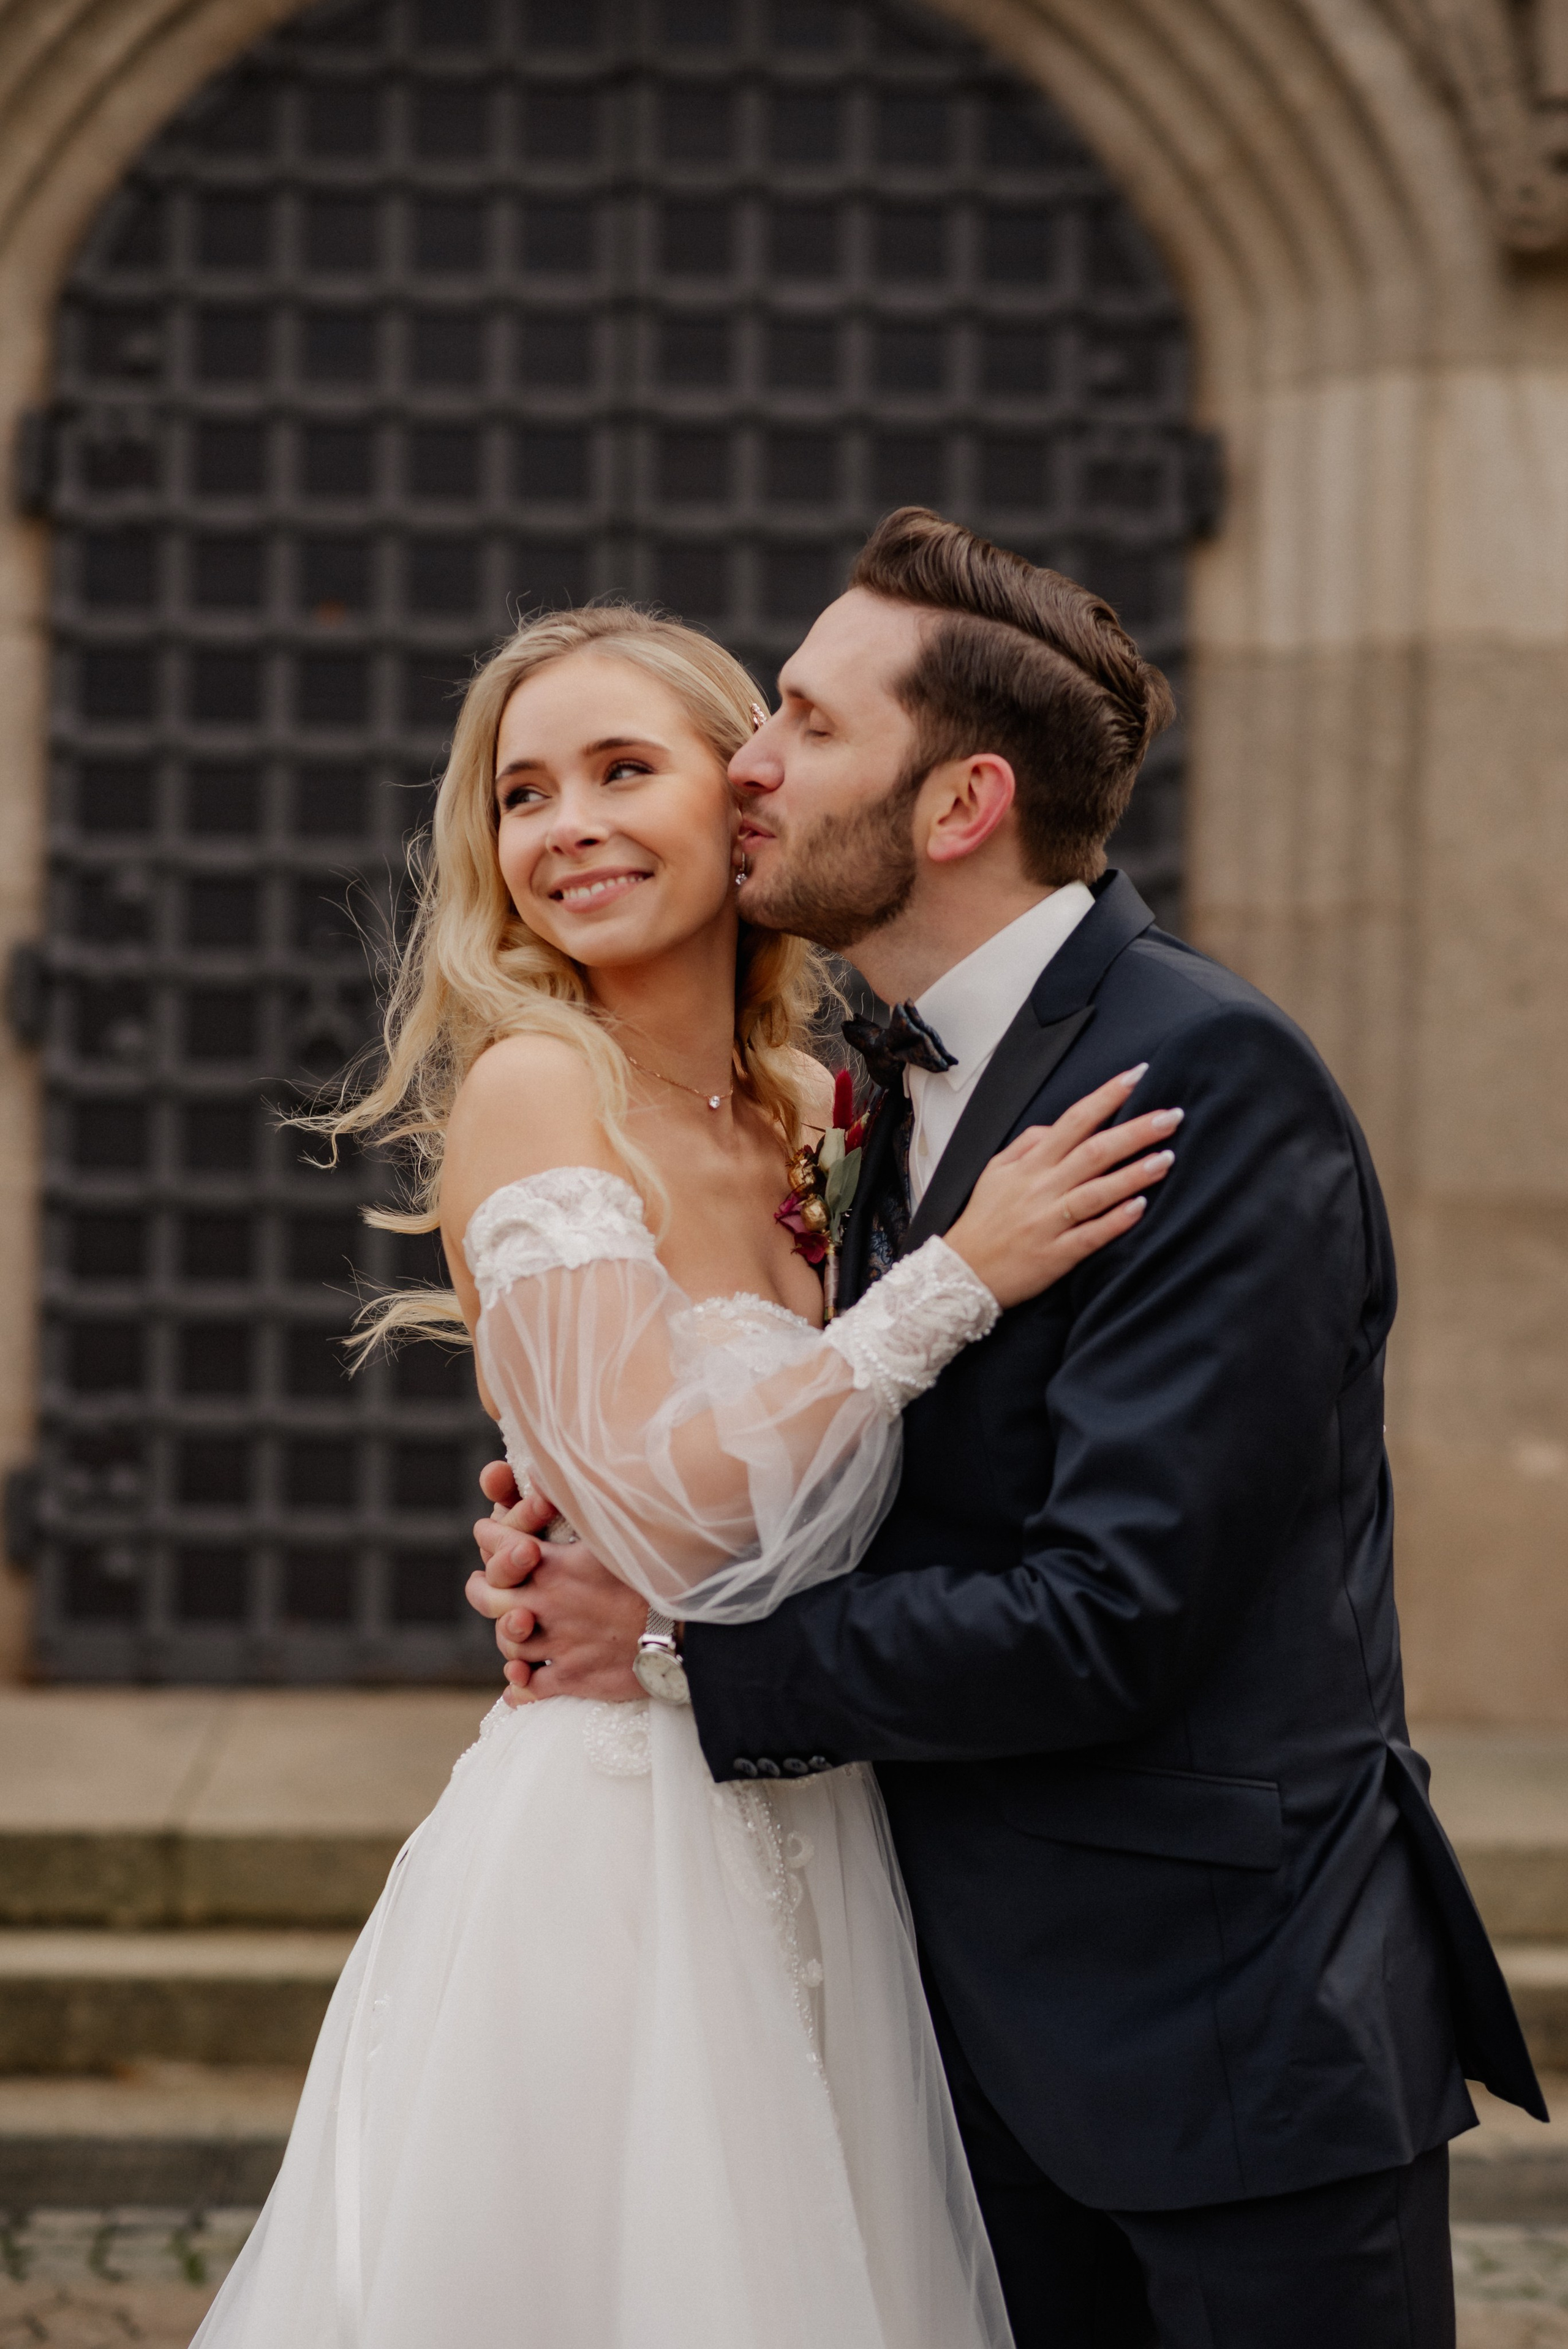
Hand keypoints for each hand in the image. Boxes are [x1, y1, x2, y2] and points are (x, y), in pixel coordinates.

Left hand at [466, 1465, 645, 1704]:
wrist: (686, 1630)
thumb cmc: (656, 1573)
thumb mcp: (615, 1531)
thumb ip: (581, 1505)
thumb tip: (550, 1469)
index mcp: (553, 1564)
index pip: (498, 1543)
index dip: (489, 1534)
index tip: (487, 1530)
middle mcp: (546, 1604)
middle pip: (487, 1597)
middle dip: (480, 1586)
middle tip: (482, 1582)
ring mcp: (557, 1643)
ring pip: (508, 1642)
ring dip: (506, 1633)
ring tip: (511, 1625)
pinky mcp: (573, 1677)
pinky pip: (530, 1687)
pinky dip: (519, 1684)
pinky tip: (517, 1681)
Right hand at [946, 1066, 1180, 1310]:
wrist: (961, 1273)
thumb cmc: (983, 1220)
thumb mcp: (995, 1171)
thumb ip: (1027, 1144)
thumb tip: (1055, 1126)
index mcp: (1030, 1165)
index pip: (1074, 1120)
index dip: (1107, 1097)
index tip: (1137, 1077)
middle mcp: (1041, 1188)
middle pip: (1094, 1151)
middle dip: (1135, 1131)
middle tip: (1171, 1116)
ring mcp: (1048, 1222)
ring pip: (1096, 1192)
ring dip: (1133, 1174)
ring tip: (1167, 1158)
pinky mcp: (1054, 1256)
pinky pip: (1089, 1236)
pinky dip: (1114, 1221)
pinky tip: (1141, 1208)